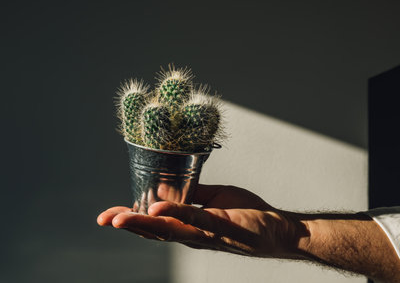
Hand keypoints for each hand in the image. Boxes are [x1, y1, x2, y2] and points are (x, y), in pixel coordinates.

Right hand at [97, 184, 308, 257]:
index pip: (154, 223)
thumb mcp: (213, 199)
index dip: (130, 219)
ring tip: (119, 218)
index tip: (106, 215)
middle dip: (128, 224)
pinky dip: (176, 213)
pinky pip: (195, 219)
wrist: (276, 228)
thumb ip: (191, 195)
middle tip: (104, 219)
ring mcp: (205, 233)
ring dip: (143, 224)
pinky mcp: (220, 227)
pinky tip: (158, 208)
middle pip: (155, 230)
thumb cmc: (246, 214)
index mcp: (188, 225)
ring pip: (169, 229)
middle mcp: (192, 234)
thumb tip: (167, 184)